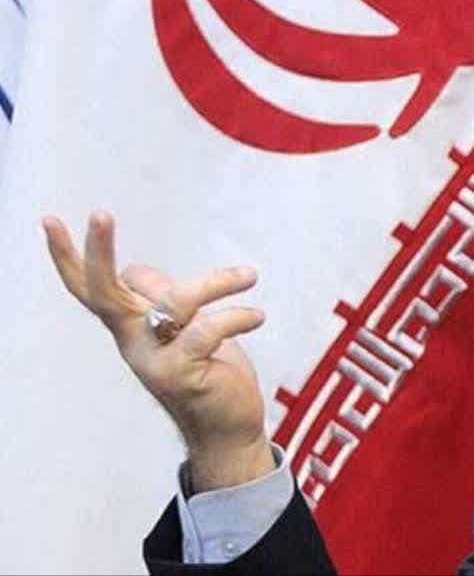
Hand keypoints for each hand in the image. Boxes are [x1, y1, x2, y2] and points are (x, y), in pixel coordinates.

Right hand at [43, 211, 275, 491]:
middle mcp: (133, 342)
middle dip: (99, 251)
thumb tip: (133, 272)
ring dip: (216, 282)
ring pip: (173, 302)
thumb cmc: (208, 369)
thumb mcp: (181, 327)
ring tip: (249, 276)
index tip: (49, 220)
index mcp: (130, 325)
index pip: (90, 288)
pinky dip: (237, 316)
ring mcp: (154, 361)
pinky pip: (206, 331)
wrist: (227, 427)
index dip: (68, 257)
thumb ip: (160, 298)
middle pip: (105, 293)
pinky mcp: (182, 376)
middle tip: (100, 213)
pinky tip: (257, 316)